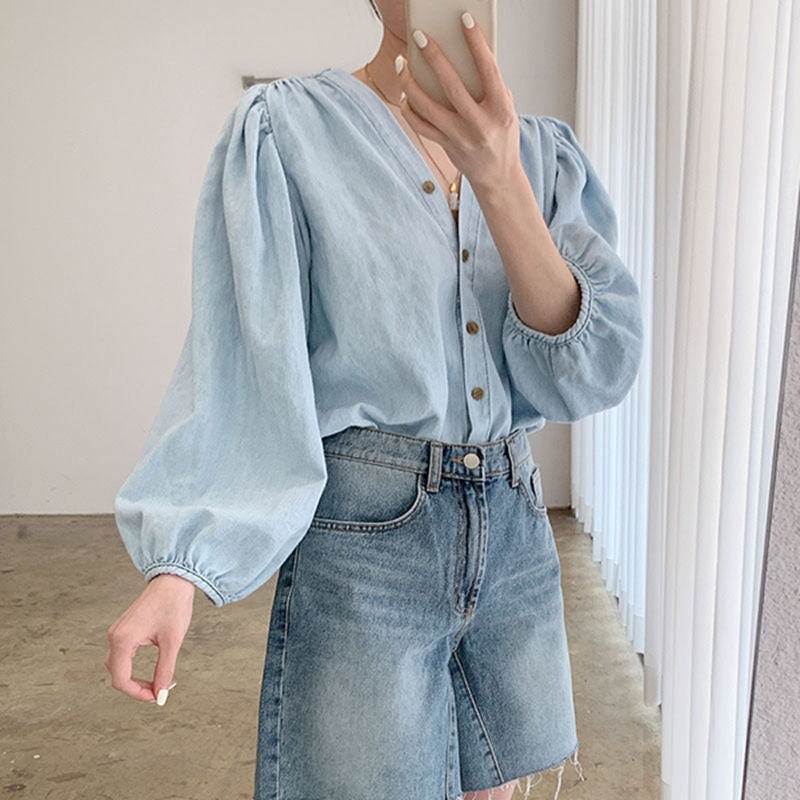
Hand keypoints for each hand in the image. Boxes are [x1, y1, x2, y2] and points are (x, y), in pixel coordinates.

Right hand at [105, 573, 195, 703]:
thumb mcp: (172, 642)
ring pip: (117, 666)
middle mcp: (114, 636)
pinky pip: (121, 655)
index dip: (137, 693)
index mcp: (123, 640)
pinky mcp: (123, 629)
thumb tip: (161, 695)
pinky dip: (132, 667)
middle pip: (116, 675)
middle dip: (136, 688)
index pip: (120, 680)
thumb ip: (165, 670)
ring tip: (156, 682)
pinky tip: (150, 670)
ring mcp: (116, 632)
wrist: (173, 580)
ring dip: (133, 678)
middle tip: (158, 692)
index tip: (157, 697)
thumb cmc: (173, 606)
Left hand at [396, 13, 519, 190]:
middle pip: (451, 85)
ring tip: (402, 63)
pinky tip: (405, 94)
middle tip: (419, 36)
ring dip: (411, 83)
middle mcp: (480, 124)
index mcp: (500, 110)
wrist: (499, 177)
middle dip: (434, 57)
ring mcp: (460, 137)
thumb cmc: (503, 138)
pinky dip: (410, 109)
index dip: (476, 43)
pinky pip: (421, 126)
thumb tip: (469, 56)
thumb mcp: (507, 110)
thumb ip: (492, 86)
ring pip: (428, 106)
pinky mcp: (446, 146)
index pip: (488, 69)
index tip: (464, 20)